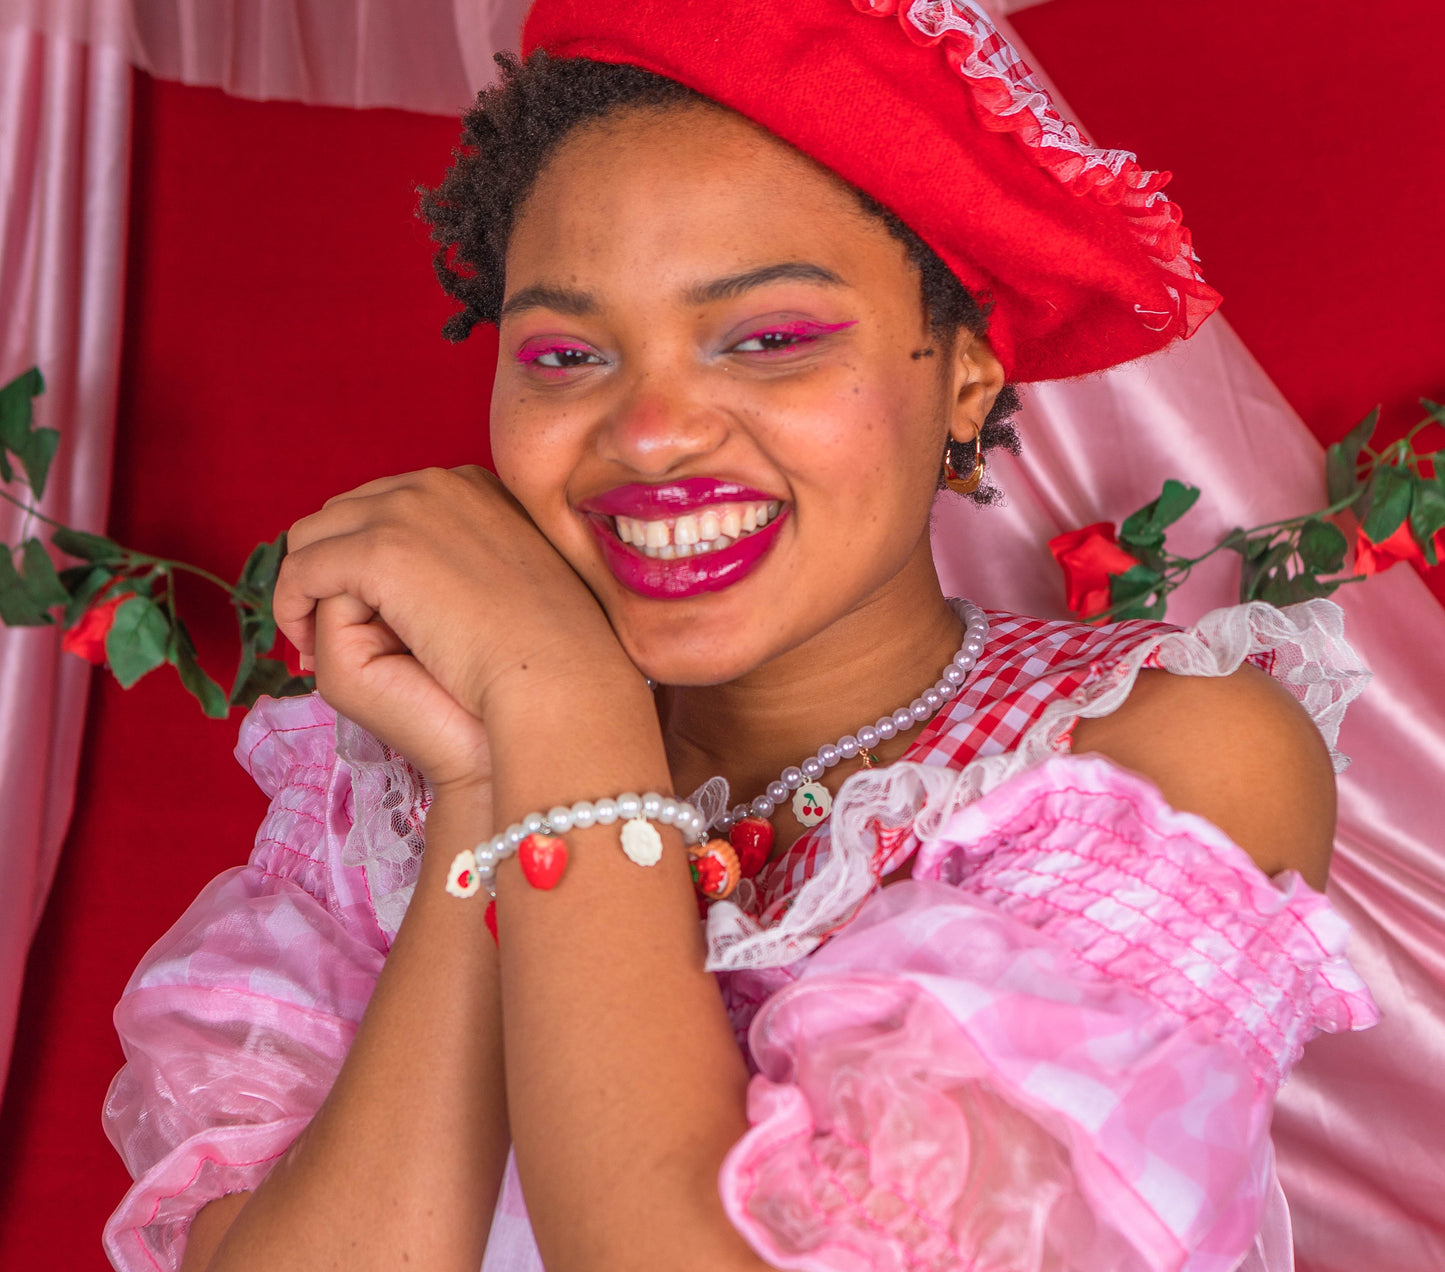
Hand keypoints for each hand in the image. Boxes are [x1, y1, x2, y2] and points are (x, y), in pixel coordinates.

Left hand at [275, 467, 637, 785]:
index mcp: (475, 487)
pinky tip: (307, 647)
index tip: (368, 609)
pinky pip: (302, 570)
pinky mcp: (381, 550)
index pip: (388, 503)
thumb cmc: (553, 651)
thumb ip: (466, 562)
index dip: (365, 555)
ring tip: (313, 641)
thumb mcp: (514, 583)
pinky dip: (292, 606)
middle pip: (343, 513)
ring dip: (305, 586)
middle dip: (328, 567)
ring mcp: (408, 510)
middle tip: (325, 628)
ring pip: (313, 536)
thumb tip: (416, 583)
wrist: (560, 677)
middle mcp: (438, 485)